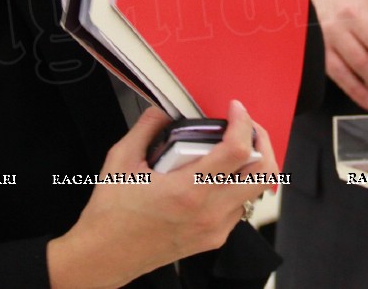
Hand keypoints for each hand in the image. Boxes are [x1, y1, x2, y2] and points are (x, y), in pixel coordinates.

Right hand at [47, 100, 276, 288]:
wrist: (104, 257)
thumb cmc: (110, 214)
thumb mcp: (120, 160)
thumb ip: (146, 127)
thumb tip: (164, 110)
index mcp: (188, 191)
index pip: (238, 152)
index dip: (244, 123)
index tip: (236, 110)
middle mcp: (209, 212)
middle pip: (264, 173)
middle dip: (262, 142)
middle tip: (245, 128)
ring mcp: (215, 228)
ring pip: (256, 191)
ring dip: (250, 166)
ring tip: (231, 150)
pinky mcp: (214, 239)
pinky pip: (240, 207)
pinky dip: (237, 186)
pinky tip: (215, 177)